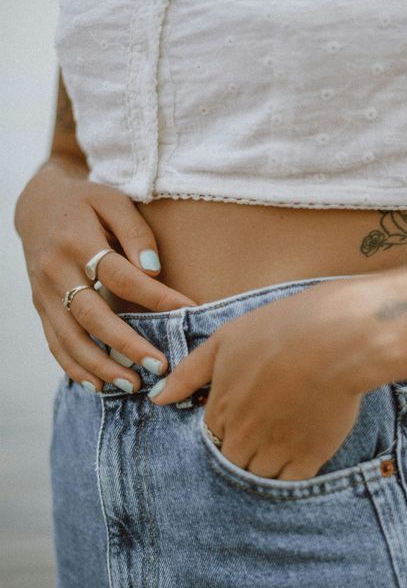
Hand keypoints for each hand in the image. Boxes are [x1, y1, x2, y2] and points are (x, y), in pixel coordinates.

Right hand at [14, 156, 196, 392]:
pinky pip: (55, 343)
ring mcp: (44, 293)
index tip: (187, 311)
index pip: (120, 275)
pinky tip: (98, 386)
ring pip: (70, 337)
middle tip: (159, 365)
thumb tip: (153, 269)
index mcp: (77, 240)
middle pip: (92, 315)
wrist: (37, 205)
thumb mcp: (113, 201)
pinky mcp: (41, 307)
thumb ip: (136, 232)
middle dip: (126, 344)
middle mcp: (56, 270)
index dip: (154, 295)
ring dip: (101, 366)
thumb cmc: (87, 203)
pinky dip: (75, 368)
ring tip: (133, 385)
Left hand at [146, 278, 388, 479]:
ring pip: (258, 475)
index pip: (212, 436)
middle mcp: (244, 435)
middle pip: (233, 461)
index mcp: (221, 408)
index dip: (228, 426)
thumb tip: (157, 398)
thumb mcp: (225, 340)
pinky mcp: (309, 457)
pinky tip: (299, 451)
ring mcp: (276, 449)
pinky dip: (291, 473)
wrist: (336, 338)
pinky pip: (290, 482)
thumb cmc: (280, 329)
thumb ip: (189, 373)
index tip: (246, 413)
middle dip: (243, 449)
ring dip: (265, 463)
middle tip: (265, 427)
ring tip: (283, 438)